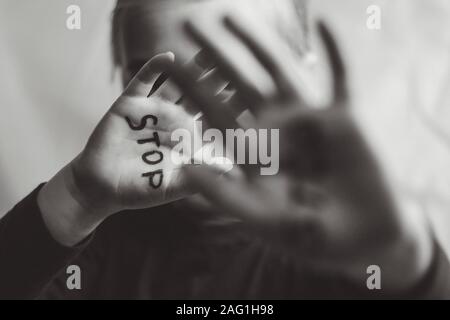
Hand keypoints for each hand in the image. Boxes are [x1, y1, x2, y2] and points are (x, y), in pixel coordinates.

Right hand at [38, 52, 228, 245]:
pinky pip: (142, 82)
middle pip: (201, 95)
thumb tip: (233, 170)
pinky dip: (154, 69)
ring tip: (211, 53)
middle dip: (220, 81)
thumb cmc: (140, 188)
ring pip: (177, 83)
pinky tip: (169, 57)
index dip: (234, 106)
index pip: (215, 118)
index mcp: (188, 137)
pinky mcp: (129, 104)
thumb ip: (200, 176)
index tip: (259, 95)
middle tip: (241, 65)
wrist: (102, 187)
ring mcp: (152, 108)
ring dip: (193, 69)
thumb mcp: (173, 184)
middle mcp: (174, 118)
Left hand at [166, 17, 433, 292]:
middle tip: (187, 23)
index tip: (167, 63)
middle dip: (215, 55)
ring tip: (230, 14)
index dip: (191, 89)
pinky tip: (323, 22)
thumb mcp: (264, 218)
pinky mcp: (343, 117)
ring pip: (279, 71)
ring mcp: (309, 120)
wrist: (362, 238)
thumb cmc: (312, 237)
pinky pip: (340, 77)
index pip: (215, 114)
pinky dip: (334, 51)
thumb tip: (185, 168)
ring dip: (256, 42)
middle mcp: (276, 130)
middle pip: (239, 84)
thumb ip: (224, 194)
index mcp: (254, 153)